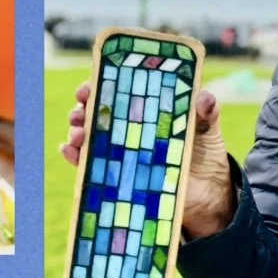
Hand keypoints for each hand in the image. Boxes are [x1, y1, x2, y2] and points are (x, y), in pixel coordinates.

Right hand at [61, 83, 235, 236]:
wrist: (208, 193)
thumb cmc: (205, 153)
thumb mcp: (208, 128)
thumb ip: (206, 112)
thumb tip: (204, 98)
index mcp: (146, 111)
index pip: (118, 92)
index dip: (100, 86)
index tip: (90, 85)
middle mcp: (129, 130)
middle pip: (97, 114)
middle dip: (82, 110)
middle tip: (80, 112)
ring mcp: (123, 154)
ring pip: (90, 139)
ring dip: (77, 133)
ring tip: (78, 134)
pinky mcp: (120, 177)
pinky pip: (92, 167)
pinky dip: (76, 158)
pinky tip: (69, 152)